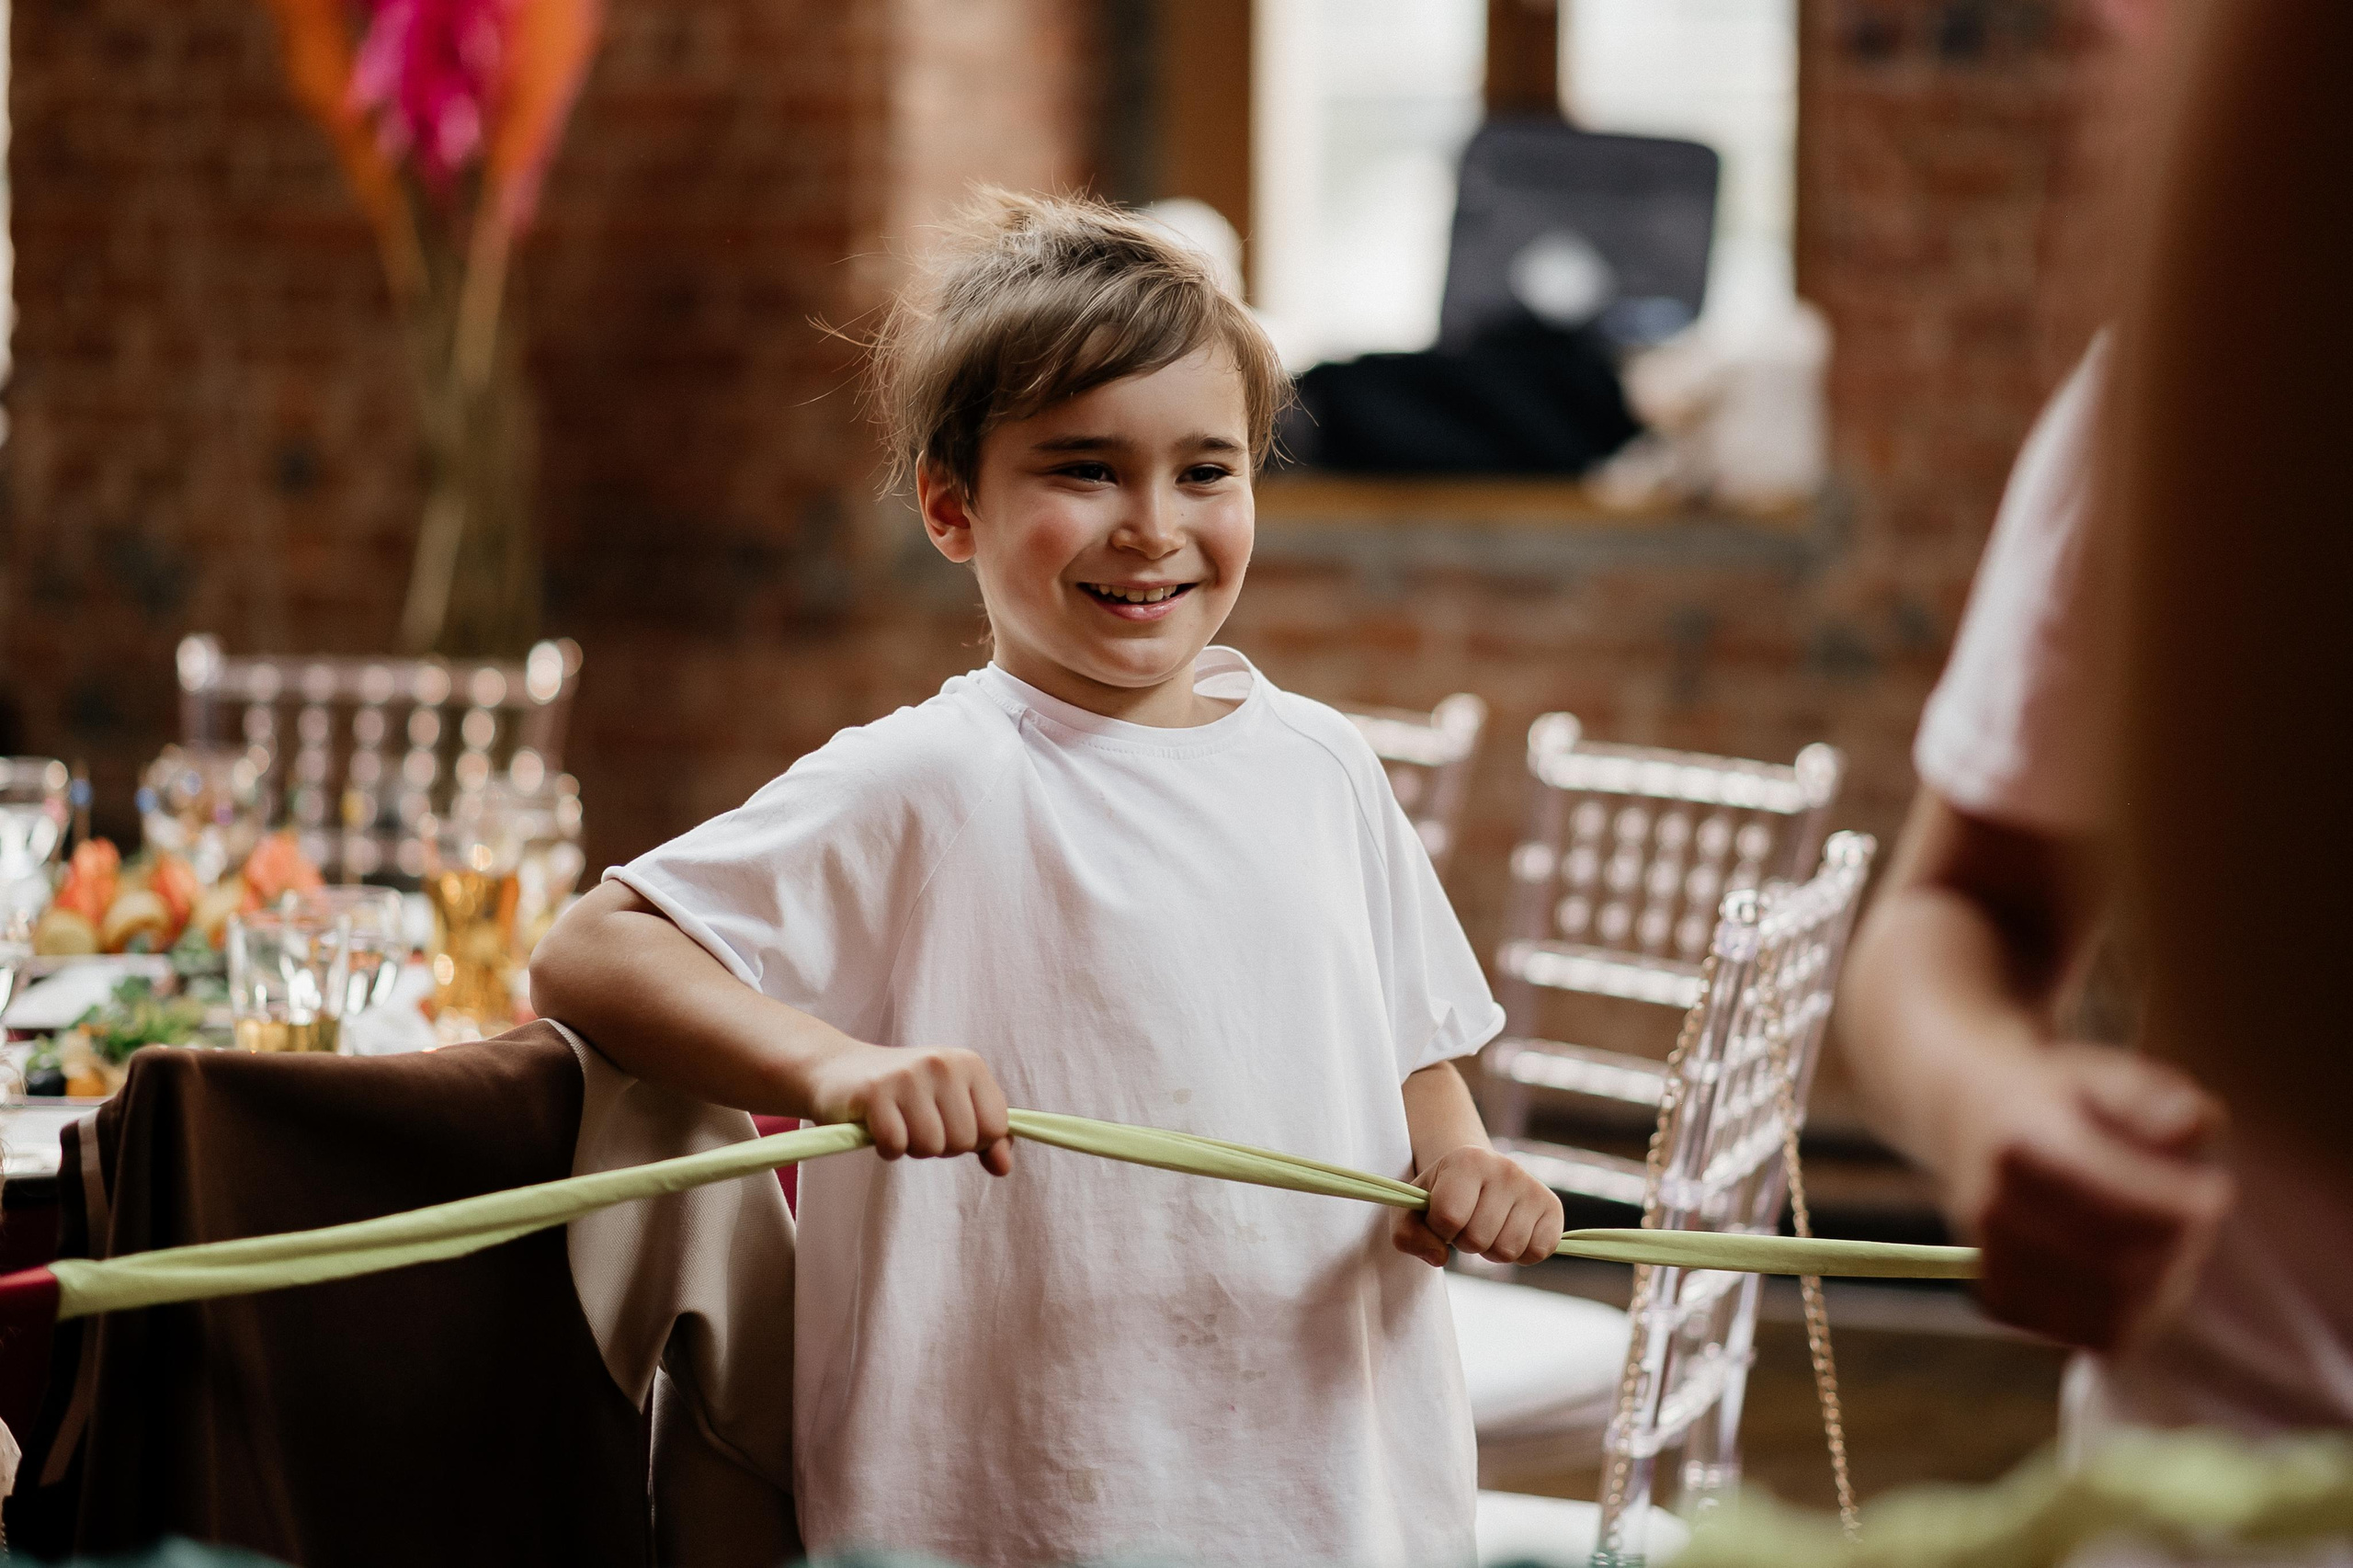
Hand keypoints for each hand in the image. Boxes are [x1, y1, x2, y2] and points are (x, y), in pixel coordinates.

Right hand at [804, 1040, 1014, 1175]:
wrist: (837, 1071)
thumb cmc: (903, 1094)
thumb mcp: (951, 1105)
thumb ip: (985, 1135)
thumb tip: (1004, 1167)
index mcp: (968, 1064)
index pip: (996, 1127)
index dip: (973, 1140)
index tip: (948, 1125)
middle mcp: (941, 1063)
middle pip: (964, 1141)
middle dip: (940, 1146)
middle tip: (916, 1124)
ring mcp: (907, 1076)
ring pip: (931, 1146)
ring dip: (912, 1148)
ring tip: (898, 1123)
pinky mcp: (873, 1093)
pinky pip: (896, 1146)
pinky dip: (886, 1149)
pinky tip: (877, 1128)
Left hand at [1394, 1145, 1563, 1266]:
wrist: (1475, 1175)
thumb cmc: (1439, 1196)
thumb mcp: (1411, 1209)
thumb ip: (1407, 1235)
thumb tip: (1439, 1257)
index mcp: (1467, 1160)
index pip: (1449, 1217)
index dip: (1439, 1229)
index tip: (1441, 1217)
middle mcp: (1505, 1168)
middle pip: (1478, 1238)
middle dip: (1465, 1241)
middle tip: (1467, 1222)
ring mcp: (1532, 1187)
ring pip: (1507, 1250)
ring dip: (1491, 1250)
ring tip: (1487, 1227)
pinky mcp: (1553, 1208)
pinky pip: (1537, 1253)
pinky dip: (1520, 1255)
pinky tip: (1509, 1233)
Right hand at [1942, 1041, 2231, 1349]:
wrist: (1967, 1109)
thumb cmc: (2058, 1094)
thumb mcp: (2104, 1071)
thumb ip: (2153, 1096)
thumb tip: (2188, 1125)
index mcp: (2024, 1139)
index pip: (2116, 1195)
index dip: (2181, 1204)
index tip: (2219, 1191)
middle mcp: (1995, 1202)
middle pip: (2115, 1257)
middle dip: (2177, 1247)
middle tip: (2198, 1222)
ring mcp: (1990, 1255)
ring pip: (2104, 1307)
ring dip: (2160, 1288)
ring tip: (2173, 1251)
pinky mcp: (1996, 1295)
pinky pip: (2082, 1334)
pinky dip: (2125, 1318)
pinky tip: (2138, 1281)